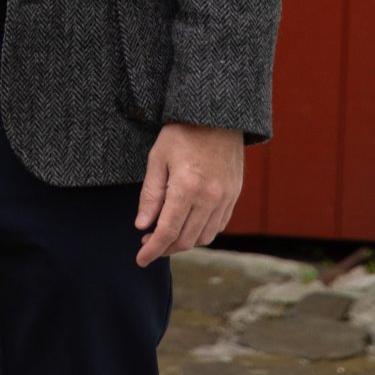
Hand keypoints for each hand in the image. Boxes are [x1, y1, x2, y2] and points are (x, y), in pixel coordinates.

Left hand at [134, 123, 244, 264]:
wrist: (217, 114)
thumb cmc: (183, 132)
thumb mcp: (158, 157)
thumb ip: (151, 194)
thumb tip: (142, 225)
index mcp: (187, 187)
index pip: (167, 232)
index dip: (152, 250)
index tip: (140, 259)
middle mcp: (209, 197)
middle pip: (186, 240)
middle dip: (165, 248)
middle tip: (149, 242)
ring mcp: (225, 198)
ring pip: (204, 237)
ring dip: (184, 243)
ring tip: (167, 235)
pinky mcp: (234, 195)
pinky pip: (218, 226)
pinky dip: (202, 233)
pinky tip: (189, 225)